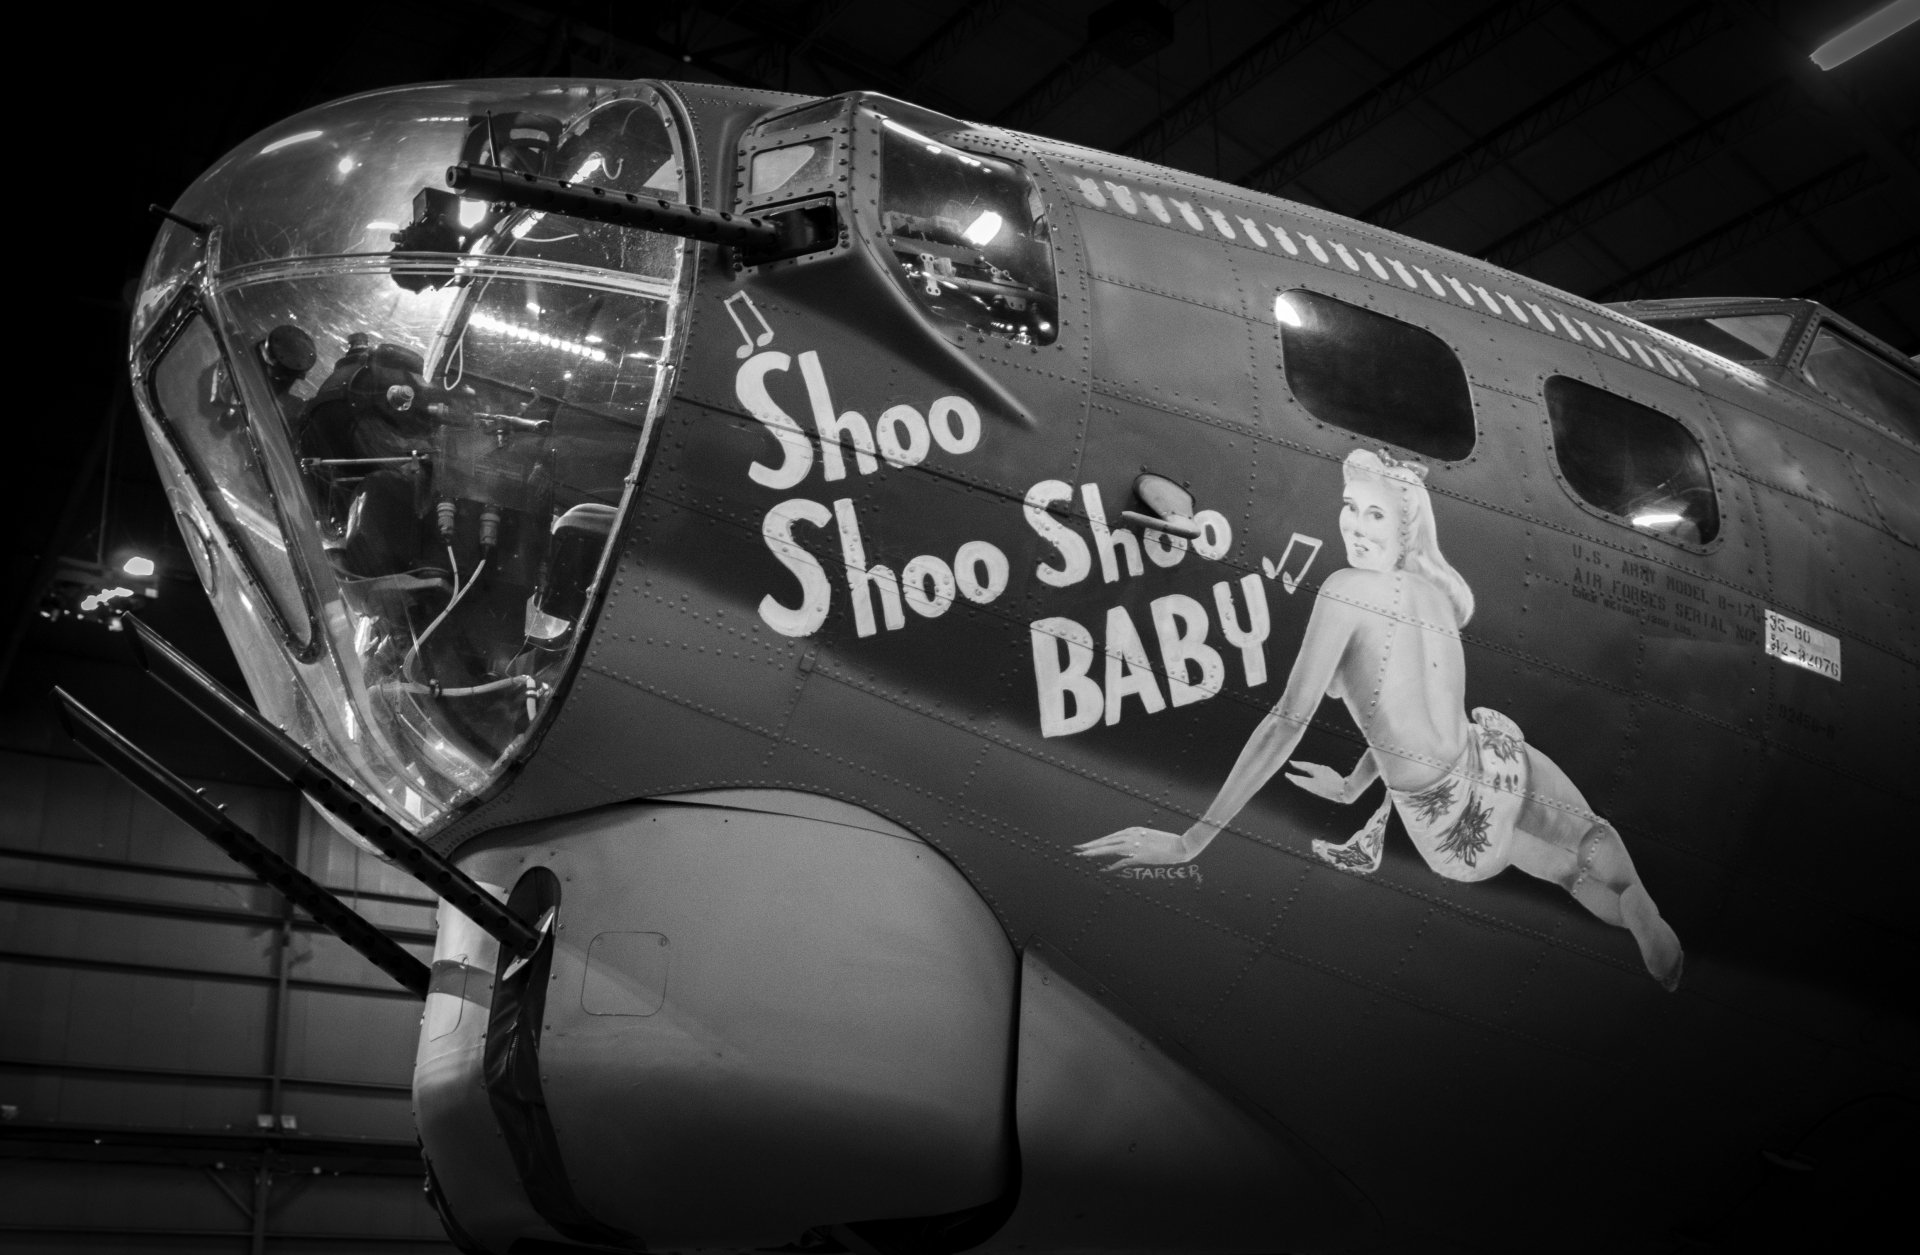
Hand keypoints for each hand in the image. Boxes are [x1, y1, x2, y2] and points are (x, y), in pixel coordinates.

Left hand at [1074, 826, 1191, 869]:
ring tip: (1081, 856)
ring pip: (1109, 848)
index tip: (1084, 846)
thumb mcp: (1149, 837)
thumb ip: (1137, 840)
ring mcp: (1135, 845)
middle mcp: (1131, 836)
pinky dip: (1111, 866)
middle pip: (1105, 841)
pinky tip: (1102, 870)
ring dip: (1094, 852)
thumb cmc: (1167, 842)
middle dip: (1089, 846)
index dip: (1096, 842)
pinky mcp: (1140, 856)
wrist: (1182, 845)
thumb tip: (1129, 846)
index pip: (1109, 837)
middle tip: (1075, 849)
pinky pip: (1122, 862)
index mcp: (1132, 830)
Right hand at [1285, 760, 1346, 801]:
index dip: (1297, 764)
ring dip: (1310, 768)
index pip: (1304, 765)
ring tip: (1305, 769)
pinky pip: (1322, 772)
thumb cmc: (1329, 788)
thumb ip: (1300, 780)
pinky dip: (1316, 772)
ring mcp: (1329, 771)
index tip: (1291, 762)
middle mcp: (1322, 768)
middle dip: (1302, 765)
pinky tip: (1318, 775)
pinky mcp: (1333, 776)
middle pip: (1310, 765)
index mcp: (1316, 769)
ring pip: (1317, 768)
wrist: (1346, 790)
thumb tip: (1289, 776)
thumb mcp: (1312, 786)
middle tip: (1295, 764)